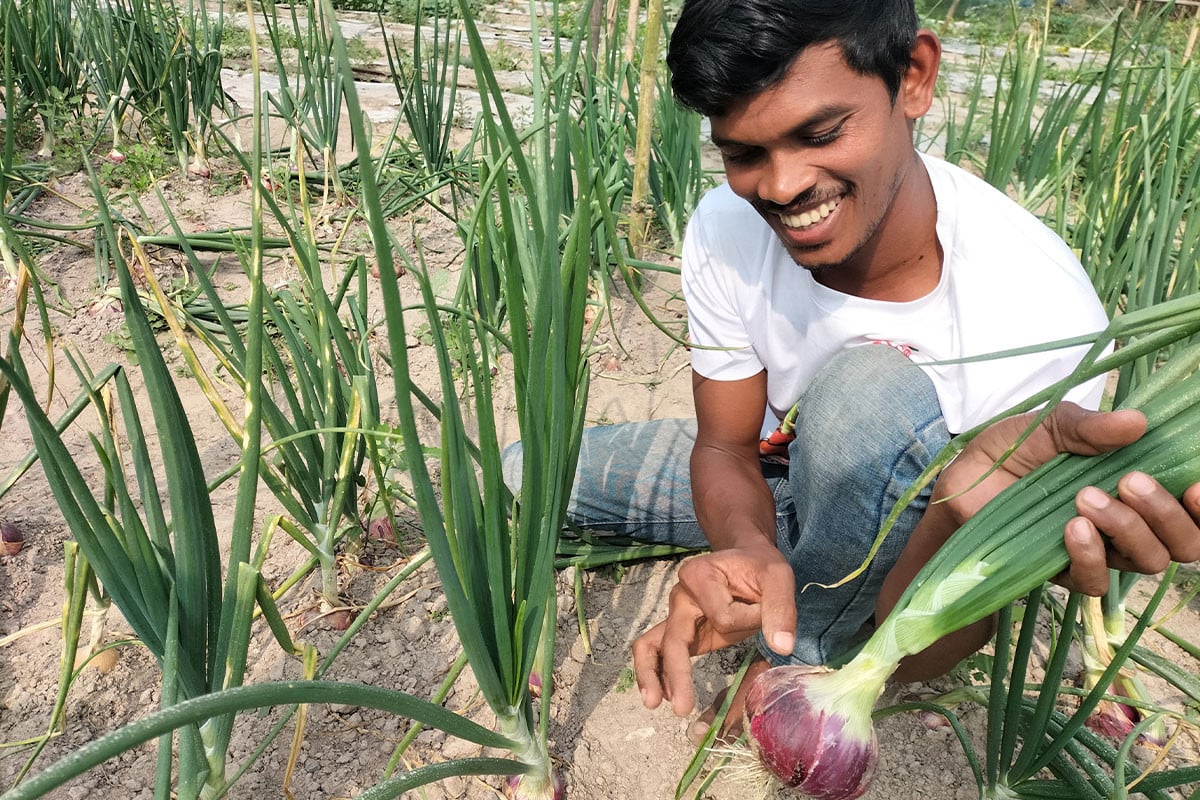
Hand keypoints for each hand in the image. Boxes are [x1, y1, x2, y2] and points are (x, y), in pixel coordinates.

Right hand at [631, 542, 794, 715]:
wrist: (748, 561)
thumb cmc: (760, 568)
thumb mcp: (777, 577)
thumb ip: (780, 608)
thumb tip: (782, 646)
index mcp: (700, 576)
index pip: (721, 617)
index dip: (747, 620)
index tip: (763, 609)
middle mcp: (681, 595)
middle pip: (673, 637)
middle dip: (676, 672)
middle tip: (683, 707)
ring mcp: (677, 614)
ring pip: (652, 645)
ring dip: (652, 675)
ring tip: (655, 704)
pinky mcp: (683, 631)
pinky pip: (658, 650)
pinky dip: (657, 673)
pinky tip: (666, 696)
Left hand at [936, 403, 1199, 594]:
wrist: (961, 485)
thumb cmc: (1012, 453)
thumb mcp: (1049, 426)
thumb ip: (1089, 426)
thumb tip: (1137, 421)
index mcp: (1137, 485)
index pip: (1192, 508)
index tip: (1196, 484)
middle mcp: (1129, 523)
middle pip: (1184, 541)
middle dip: (1166, 513)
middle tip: (1131, 480)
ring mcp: (1101, 551)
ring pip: (1148, 560)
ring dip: (1127, 528)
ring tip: (1086, 497)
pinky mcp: (1066, 572)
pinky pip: (1097, 580)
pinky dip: (1092, 554)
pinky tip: (1072, 529)